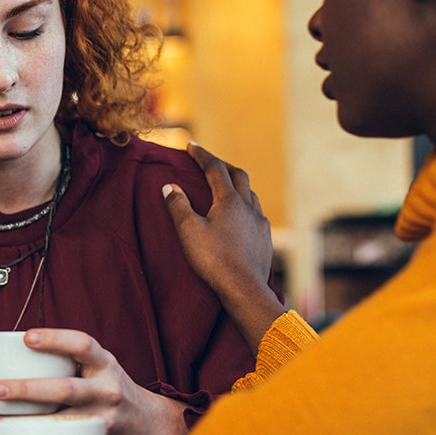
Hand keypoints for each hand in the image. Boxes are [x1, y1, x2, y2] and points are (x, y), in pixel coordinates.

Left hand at [0, 328, 187, 434]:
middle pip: (66, 389)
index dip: (54, 339)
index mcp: (104, 363)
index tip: (26, 338)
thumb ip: (68, 362)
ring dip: (26, 420)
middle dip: (27, 389)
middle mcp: (106, 389)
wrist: (148, 425)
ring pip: (62, 421)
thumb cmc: (110, 390)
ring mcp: (103, 418)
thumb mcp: (98, 367)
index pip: (82, 344)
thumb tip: (14, 356)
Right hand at [162, 142, 282, 353]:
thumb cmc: (214, 259)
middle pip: (238, 175)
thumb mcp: (188, 231)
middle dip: (222, 165)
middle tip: (209, 163)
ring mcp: (260, 223)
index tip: (191, 145)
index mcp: (229, 200)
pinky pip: (257, 213)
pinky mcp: (265, 239)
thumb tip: (170, 186)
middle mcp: (248, 206)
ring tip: (226, 188)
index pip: (215, 168)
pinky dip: (246, 206)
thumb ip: (178, 206)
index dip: (202, 155)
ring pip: (251, 194)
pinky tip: (241, 217)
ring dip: (238, 185)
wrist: (244, 289)